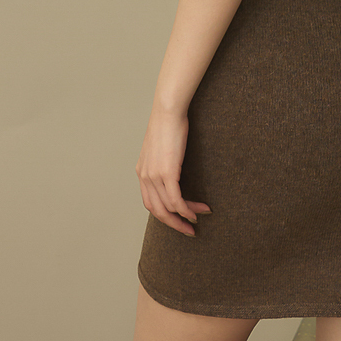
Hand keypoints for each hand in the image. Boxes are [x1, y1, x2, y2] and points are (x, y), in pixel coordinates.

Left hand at [136, 105, 211, 235]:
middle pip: (157, 211)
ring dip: (185, 217)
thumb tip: (174, 170)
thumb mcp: (161, 147)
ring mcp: (154, 176)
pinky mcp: (167, 173)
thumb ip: (163, 162)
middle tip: (189, 230)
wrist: (167, 110)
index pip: (150, 203)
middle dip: (174, 224)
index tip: (180, 220)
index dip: (165, 215)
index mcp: (142, 172)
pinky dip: (186, 210)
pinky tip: (197, 212)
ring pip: (168, 208)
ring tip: (199, 218)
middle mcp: (144, 177)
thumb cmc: (168, 124)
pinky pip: (176, 200)